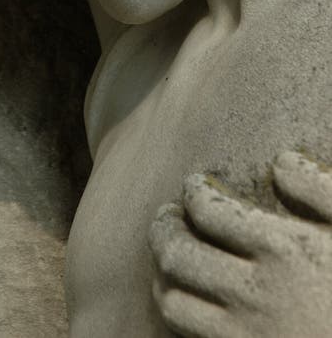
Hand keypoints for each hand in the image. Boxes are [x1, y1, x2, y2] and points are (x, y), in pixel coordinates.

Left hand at [149, 152, 331, 336]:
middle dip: (163, 227)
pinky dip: (180, 317)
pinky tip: (193, 301)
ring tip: (171, 258)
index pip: (208, 208)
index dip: (193, 191)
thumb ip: (322, 190)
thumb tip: (281, 162)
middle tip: (167, 215)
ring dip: (163, 275)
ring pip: (173, 304)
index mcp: (283, 251)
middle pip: (177, 254)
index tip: (193, 185)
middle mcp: (255, 294)